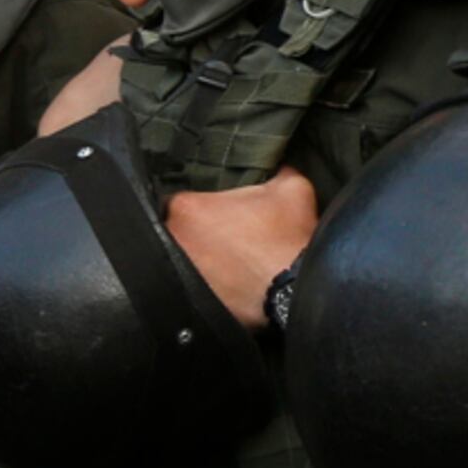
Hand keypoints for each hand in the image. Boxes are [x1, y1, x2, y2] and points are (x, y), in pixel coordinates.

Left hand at [167, 169, 316, 328]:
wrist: (295, 289)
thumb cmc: (287, 236)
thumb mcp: (292, 188)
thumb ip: (276, 172)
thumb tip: (277, 167)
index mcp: (187, 207)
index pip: (186, 197)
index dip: (208, 202)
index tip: (226, 208)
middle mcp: (172, 239)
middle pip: (182, 227)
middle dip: (202, 228)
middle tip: (230, 230)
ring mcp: (177, 272)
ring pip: (188, 255)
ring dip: (205, 254)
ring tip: (232, 256)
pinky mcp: (188, 299)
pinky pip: (196, 281)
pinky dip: (211, 279)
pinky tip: (234, 276)